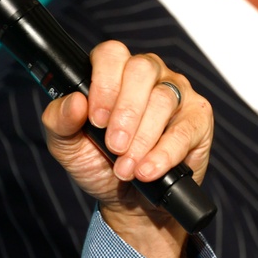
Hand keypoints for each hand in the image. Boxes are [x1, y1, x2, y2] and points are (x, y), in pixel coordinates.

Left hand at [40, 40, 212, 257]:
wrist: (129, 202)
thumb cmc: (99, 163)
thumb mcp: (67, 145)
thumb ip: (59, 120)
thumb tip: (74, 101)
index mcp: (114, 71)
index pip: (111, 55)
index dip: (104, 84)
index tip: (96, 119)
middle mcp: (147, 74)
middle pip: (141, 70)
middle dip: (125, 112)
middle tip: (114, 146)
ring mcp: (176, 92)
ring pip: (163, 99)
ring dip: (142, 139)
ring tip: (127, 168)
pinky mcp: (198, 118)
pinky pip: (184, 129)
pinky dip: (164, 153)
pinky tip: (148, 170)